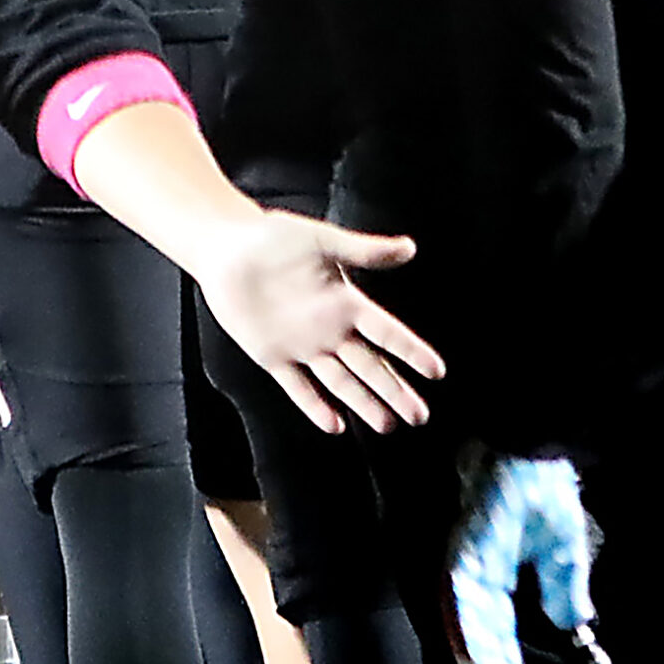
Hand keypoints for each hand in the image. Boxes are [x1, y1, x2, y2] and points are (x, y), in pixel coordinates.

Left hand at [191, 210, 442, 433]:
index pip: (387, 333)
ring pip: (340, 382)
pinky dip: (314, 406)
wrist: (226, 248)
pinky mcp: (273, 355)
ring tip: (387, 425)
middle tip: (419, 416)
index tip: (437, 371)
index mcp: (345, 302)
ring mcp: (302, 346)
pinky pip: (297, 386)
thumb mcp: (322, 241)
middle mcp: (329, 329)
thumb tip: (409, 247)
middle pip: (369, 366)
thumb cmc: (274, 238)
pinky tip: (334, 425)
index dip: (411, 351)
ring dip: (363, 403)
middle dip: (394, 390)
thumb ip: (364, 250)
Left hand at [449, 452, 599, 663]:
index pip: (497, 630)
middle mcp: (475, 568)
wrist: (531, 440)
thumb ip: (562, 587)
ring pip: (466, 621)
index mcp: (496, 571)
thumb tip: (571, 622)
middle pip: (477, 632)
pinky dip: (468, 623)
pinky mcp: (468, 544)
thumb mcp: (563, 548)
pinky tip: (474, 649)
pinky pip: (463, 592)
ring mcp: (468, 556)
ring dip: (479, 658)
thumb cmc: (540, 485)